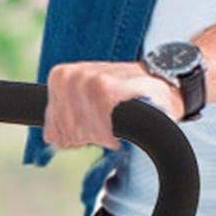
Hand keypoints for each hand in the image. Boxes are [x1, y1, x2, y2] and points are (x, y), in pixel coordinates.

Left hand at [44, 61, 184, 148]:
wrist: (162, 88)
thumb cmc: (124, 99)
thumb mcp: (86, 105)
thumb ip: (62, 120)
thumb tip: (52, 138)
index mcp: (60, 78)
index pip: (53, 133)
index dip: (76, 138)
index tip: (95, 123)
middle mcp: (69, 77)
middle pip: (68, 135)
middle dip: (90, 136)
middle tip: (110, 119)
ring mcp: (85, 80)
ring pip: (83, 134)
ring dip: (104, 135)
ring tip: (118, 116)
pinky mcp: (103, 88)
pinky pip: (97, 129)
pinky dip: (111, 134)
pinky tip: (123, 121)